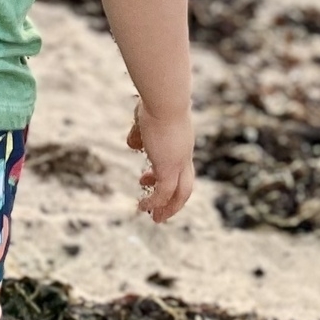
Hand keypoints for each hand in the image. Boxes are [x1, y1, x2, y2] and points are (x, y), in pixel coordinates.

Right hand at [127, 101, 193, 223]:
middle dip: (174, 201)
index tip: (146, 178)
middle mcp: (184, 154)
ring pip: (180, 193)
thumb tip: (133, 144)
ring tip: (156, 219)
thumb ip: (139, 133)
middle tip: (160, 211)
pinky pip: (163, 193)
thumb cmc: (153, 102)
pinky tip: (143, 207)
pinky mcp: (169, 167)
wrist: (165, 100)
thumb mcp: (143, 120)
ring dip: (168, 208)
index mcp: (181, 142)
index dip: (164, 175)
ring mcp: (179, 162)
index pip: (178, 165)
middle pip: (185, 185)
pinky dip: (155, 203)